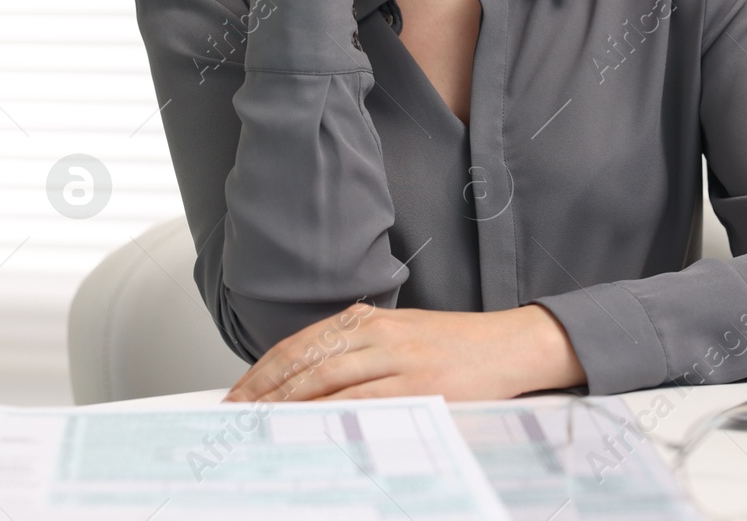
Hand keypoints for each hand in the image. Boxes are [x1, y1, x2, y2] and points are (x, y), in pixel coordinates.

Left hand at [221, 302, 585, 402]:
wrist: (513, 345)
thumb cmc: (460, 345)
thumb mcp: (404, 334)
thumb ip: (361, 349)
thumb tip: (309, 383)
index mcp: (371, 317)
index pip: (302, 342)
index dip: (264, 370)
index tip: (238, 393)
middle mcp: (378, 332)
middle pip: (305, 361)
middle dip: (263, 390)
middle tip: (234, 415)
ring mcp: (397, 358)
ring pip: (324, 380)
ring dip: (285, 405)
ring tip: (257, 425)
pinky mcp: (416, 385)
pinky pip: (361, 402)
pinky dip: (327, 416)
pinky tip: (306, 429)